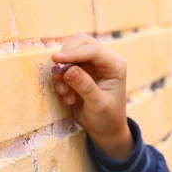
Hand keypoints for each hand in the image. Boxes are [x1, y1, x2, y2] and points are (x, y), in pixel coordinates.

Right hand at [52, 33, 133, 159]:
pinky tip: (68, 97)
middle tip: (58, 77)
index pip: (93, 50)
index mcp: (115, 66)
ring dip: (62, 71)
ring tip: (65, 94)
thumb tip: (69, 70)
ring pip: (70, 52)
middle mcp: (104, 60)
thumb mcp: (98, 105)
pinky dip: (61, 79)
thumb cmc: (107, 118)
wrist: (105, 129)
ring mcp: (92, 64)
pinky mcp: (81, 70)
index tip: (56, 60)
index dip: (73, 53)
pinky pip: (64, 66)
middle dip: (66, 58)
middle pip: (80, 42)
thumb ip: (85, 87)